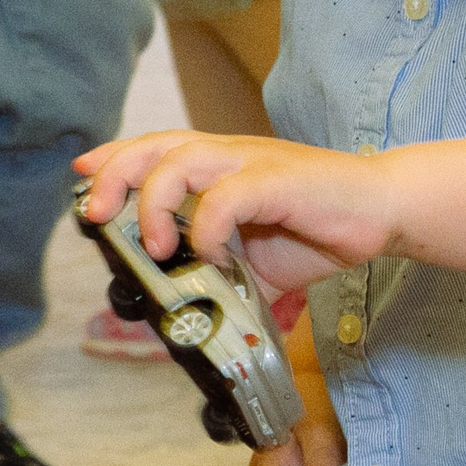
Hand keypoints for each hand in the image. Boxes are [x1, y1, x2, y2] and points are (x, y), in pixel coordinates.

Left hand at [75, 130, 394, 294]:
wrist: (382, 211)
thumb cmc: (315, 229)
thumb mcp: (253, 262)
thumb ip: (217, 277)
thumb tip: (186, 318)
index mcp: (217, 166)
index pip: (152, 148)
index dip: (113, 158)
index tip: (82, 178)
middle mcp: (227, 156)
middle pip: (154, 147)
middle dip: (115, 177)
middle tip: (97, 217)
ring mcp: (252, 164)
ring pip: (181, 162)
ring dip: (156, 205)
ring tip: (156, 249)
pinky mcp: (279, 181)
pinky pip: (228, 197)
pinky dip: (208, 228)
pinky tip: (212, 256)